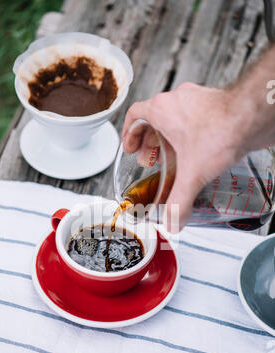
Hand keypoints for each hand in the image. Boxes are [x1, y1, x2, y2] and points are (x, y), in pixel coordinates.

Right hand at [122, 83, 249, 231]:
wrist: (254, 116)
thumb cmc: (221, 132)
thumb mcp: (192, 174)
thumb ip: (179, 201)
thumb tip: (172, 221)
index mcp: (163, 110)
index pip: (135, 115)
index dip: (129, 133)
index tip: (130, 148)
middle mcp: (179, 100)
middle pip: (154, 119)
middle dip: (150, 142)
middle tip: (150, 160)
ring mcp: (198, 100)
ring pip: (176, 118)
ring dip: (170, 138)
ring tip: (172, 159)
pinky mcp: (216, 105)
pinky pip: (195, 119)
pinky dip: (191, 135)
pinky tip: (198, 153)